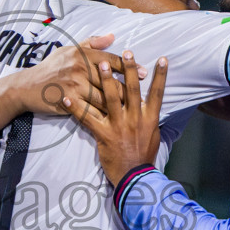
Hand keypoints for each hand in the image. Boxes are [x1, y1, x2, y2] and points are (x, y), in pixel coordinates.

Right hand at [11, 34, 137, 116]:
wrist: (27, 86)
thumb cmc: (50, 68)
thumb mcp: (68, 50)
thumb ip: (92, 43)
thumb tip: (112, 36)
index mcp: (82, 54)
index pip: (110, 60)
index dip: (129, 66)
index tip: (143, 72)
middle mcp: (79, 68)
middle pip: (111, 80)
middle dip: (129, 88)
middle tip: (144, 94)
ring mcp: (74, 86)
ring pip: (104, 97)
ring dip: (120, 105)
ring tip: (134, 110)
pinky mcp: (70, 101)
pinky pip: (91, 110)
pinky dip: (104, 115)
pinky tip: (115, 120)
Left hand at [68, 51, 165, 185]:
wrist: (135, 177)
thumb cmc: (143, 156)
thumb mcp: (153, 135)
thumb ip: (150, 116)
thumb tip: (153, 103)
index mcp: (149, 118)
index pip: (157, 93)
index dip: (161, 76)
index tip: (162, 59)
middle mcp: (135, 119)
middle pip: (132, 90)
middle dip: (128, 70)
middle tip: (126, 52)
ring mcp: (119, 126)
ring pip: (111, 99)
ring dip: (105, 80)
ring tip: (99, 64)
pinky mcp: (104, 135)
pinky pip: (88, 118)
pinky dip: (76, 108)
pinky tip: (66, 98)